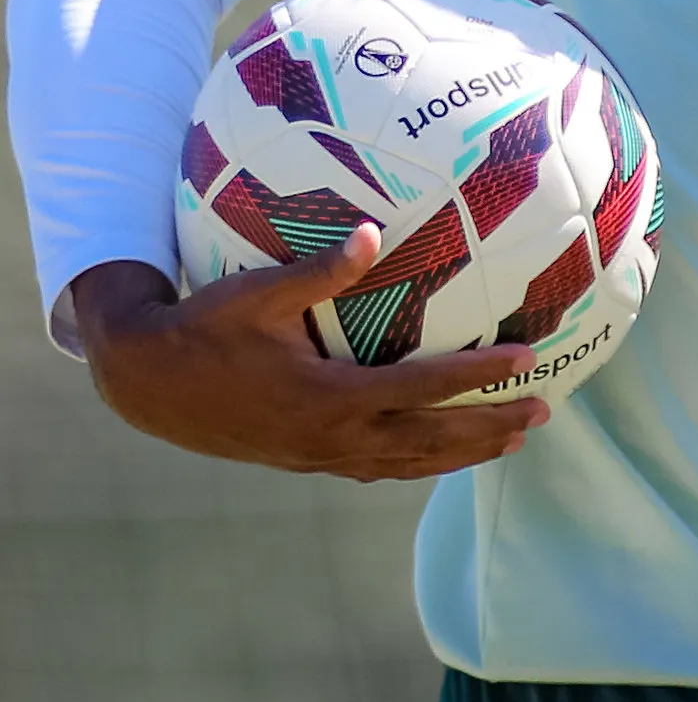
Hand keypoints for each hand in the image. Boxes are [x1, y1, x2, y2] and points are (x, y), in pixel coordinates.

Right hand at [73, 224, 548, 481]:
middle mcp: (334, 436)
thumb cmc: (206, 329)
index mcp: (331, 396)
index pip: (426, 387)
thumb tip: (373, 232)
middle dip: (490, 426)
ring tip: (512, 444)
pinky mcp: (307, 461)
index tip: (529, 362)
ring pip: (410, 462)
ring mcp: (320, 456)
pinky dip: (418, 464)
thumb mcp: (260, 293)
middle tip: (543, 414)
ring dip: (463, 452)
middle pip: (432, 438)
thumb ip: (321, 270)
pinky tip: (438, 456)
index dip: (481, 376)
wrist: (149, 385)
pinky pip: (378, 469)